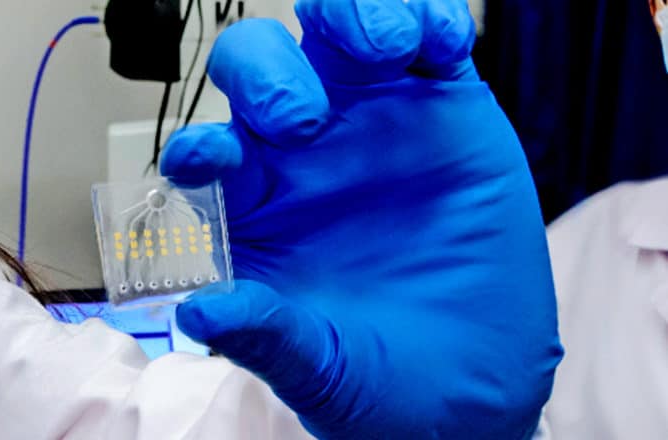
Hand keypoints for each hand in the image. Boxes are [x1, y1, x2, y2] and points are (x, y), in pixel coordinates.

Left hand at [162, 0, 562, 437]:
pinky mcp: (448, 113)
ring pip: (342, 36)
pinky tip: (441, 46)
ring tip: (383, 47)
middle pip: (262, 72)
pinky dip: (433, 22)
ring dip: (351, 17)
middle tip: (304, 116)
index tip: (214, 159)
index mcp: (260, 211)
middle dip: (269, 73)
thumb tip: (199, 313)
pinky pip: (432, 42)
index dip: (198, 146)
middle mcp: (309, 158)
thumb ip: (264, 335)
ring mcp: (378, 127)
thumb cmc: (386, 380)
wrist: (477, 384)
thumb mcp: (318, 370)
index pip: (207, 153)